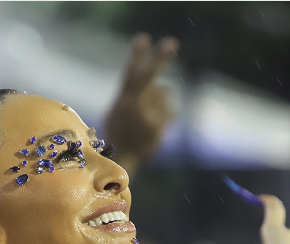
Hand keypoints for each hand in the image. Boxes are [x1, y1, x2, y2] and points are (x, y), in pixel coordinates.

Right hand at [103, 33, 178, 174]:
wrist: (122, 159)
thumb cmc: (118, 133)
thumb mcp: (117, 111)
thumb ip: (133, 96)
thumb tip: (157, 84)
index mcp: (123, 100)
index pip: (130, 73)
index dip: (137, 55)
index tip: (144, 38)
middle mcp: (135, 106)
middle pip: (150, 77)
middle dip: (161, 58)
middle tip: (172, 43)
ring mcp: (148, 116)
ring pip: (165, 94)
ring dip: (162, 99)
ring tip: (151, 113)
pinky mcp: (159, 127)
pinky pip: (171, 111)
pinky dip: (167, 116)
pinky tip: (156, 126)